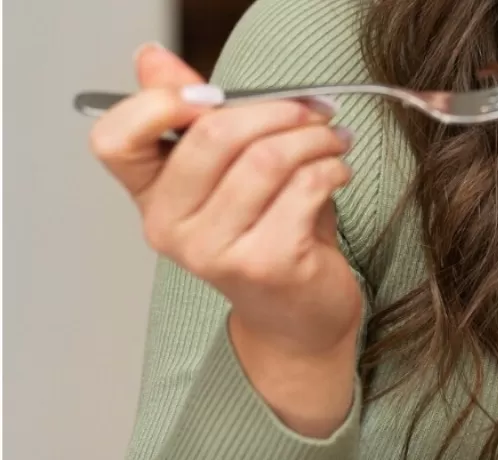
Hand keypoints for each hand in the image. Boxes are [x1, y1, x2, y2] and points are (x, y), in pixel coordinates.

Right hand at [89, 44, 361, 435]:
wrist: (298, 319)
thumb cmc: (267, 237)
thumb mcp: (227, 174)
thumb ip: (194, 118)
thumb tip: (154, 60)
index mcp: (150, 198)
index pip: (115, 140)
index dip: (160, 104)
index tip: (215, 96)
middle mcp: (171, 228)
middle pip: (214, 135)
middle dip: (277, 110)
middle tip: (314, 111)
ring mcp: (216, 251)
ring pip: (268, 159)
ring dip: (314, 138)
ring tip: (334, 140)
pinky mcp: (266, 263)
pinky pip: (304, 189)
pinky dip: (331, 168)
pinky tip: (338, 171)